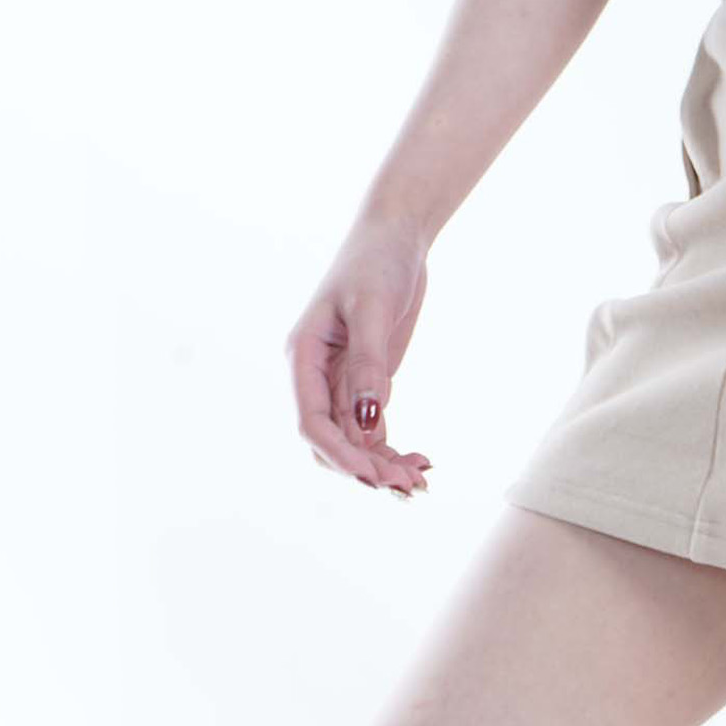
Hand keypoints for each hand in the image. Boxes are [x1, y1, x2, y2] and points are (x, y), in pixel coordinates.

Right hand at [286, 217, 433, 494]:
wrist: (395, 238)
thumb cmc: (376, 263)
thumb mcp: (372, 309)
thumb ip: (368, 365)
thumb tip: (367, 419)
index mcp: (303, 357)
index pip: (311, 423)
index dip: (339, 456)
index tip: (373, 478)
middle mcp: (317, 376)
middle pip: (331, 442)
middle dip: (364, 469)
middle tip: (409, 486)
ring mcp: (343, 383)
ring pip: (355, 443)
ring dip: (384, 467)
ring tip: (421, 481)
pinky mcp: (368, 384)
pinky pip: (374, 431)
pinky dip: (394, 451)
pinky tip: (423, 463)